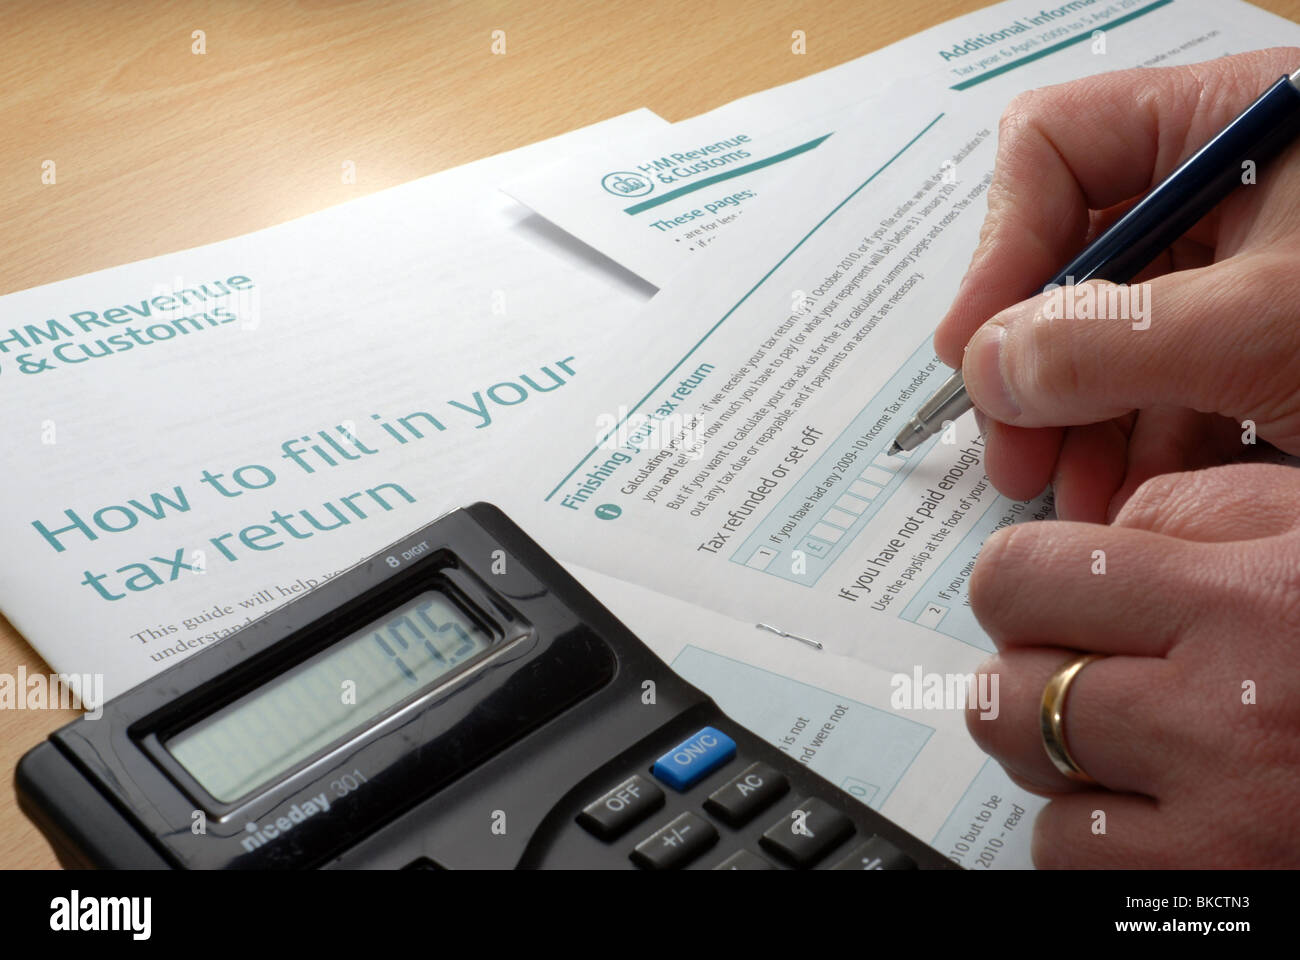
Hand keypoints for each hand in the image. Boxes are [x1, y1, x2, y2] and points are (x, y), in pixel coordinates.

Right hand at [934, 48, 1299, 520]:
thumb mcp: (1267, 325)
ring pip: (1111, 333)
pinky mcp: (1265, 344)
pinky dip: (1138, 441)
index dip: (997, 250)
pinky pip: (1167, 380)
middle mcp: (1223, 185)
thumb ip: (1107, 338)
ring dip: (1078, 420)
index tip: (971, 356)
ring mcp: (1244, 269)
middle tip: (1013, 456)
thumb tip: (979, 367)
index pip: (1054, 151)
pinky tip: (1127, 500)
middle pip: (1070, 257)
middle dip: (1033, 365)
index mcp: (1226, 123)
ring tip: (1069, 497)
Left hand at [965, 463, 1299, 866]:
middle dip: (1030, 674)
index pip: (1020, 580)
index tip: (1042, 593)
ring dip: (1063, 761)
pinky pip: (1078, 864)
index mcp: (1254, 602)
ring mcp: (1231, 828)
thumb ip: (1205, 510)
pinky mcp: (1231, 900)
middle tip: (1087, 669)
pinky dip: (1099, 837)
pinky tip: (1168, 809)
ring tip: (1140, 742)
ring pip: (1036, 789)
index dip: (1019, 582)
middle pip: (1009, 692)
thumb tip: (1093, 534)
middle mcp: (1234, 718)